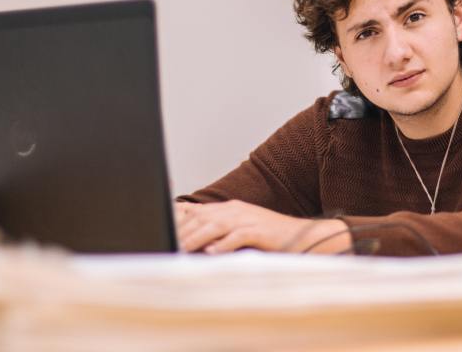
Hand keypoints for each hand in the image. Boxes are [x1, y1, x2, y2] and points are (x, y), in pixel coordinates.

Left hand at [174, 200, 350, 253]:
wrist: (300, 236)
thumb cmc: (268, 238)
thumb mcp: (240, 231)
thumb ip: (218, 234)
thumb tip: (195, 246)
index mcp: (229, 209)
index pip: (197, 211)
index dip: (177, 220)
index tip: (160, 231)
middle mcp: (236, 210)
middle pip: (202, 218)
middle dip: (182, 232)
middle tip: (166, 244)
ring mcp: (248, 218)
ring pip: (216, 225)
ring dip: (197, 238)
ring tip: (182, 250)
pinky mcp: (260, 230)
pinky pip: (239, 235)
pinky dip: (225, 244)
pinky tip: (213, 253)